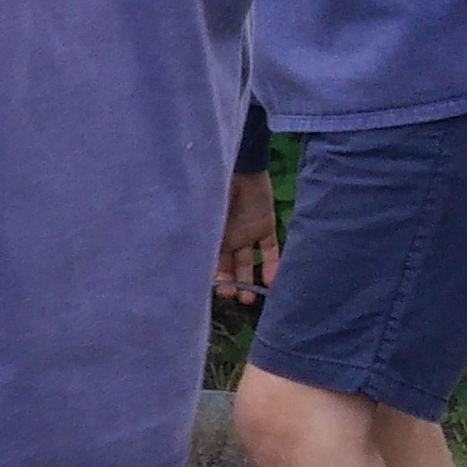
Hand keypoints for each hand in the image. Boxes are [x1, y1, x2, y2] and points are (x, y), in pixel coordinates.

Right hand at [215, 168, 279, 303]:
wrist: (239, 168)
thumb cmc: (214, 194)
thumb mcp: (205, 221)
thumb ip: (204, 246)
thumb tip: (194, 273)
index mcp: (208, 234)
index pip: (209, 261)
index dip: (212, 278)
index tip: (216, 292)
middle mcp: (226, 236)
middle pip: (228, 265)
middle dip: (230, 283)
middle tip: (234, 296)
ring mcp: (246, 232)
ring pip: (247, 261)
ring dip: (248, 279)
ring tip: (249, 298)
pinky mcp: (265, 225)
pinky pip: (270, 249)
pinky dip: (272, 265)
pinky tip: (272, 282)